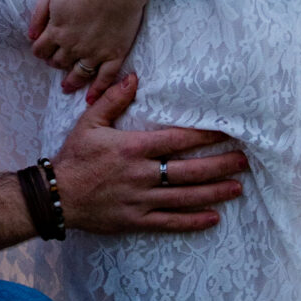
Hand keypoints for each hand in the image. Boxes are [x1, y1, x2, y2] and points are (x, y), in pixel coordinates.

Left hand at [29, 0, 145, 95]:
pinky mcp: (114, 55)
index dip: (39, 50)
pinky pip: (104, 78)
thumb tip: (30, 36)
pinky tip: (90, 98)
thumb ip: (39, 14)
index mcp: (57, 31)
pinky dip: (97, 90)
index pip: (41, 49)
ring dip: (70, 81)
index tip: (42, 50)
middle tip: (55, 62)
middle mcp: (73, 47)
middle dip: (54, 62)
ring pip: (78, 74)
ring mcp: (95, 53)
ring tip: (66, 87)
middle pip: (58, 62)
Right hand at [50, 76, 246, 234]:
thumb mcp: (89, 123)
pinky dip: (193, 221)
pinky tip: (213, 217)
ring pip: (185, 197)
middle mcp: (142, 175)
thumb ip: (113, 100)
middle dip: (219, 165)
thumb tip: (134, 78)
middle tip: (244, 160)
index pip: (177, 141)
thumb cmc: (74, 157)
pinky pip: (170, 222)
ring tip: (237, 187)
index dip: (204, 137)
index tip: (226, 132)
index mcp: (133, 148)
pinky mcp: (137, 220)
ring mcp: (141, 200)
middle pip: (189, 171)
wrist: (57, 197)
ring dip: (214, 192)